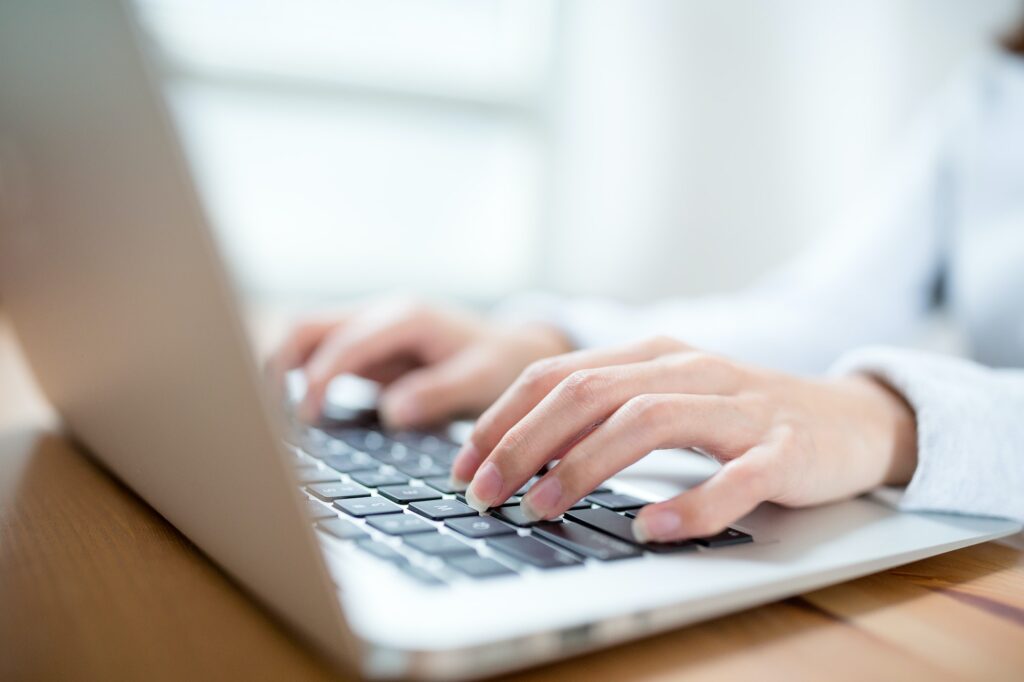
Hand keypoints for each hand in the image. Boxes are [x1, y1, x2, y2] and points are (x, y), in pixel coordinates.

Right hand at [266, 298, 572, 426]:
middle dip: (280, 363)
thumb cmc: (500, 365)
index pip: (343, 342)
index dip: (317, 377)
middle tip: (271, 414)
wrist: (514, 352)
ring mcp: (371, 328)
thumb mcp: (481, 380)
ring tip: (276, 415)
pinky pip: (322, 355)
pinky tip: (301, 412)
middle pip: (309, 326)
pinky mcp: (368, 347)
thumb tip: (390, 410)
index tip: (305, 417)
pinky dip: (301, 376)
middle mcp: (381, 314)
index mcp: (406, 318)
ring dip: (285, 368)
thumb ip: (437, 394)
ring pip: (308, 336)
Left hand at [451, 336, 917, 542]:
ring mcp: (738, 406)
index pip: (556, 375)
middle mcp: (688, 369)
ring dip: (584, 468)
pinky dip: (689, 504)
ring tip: (542, 509)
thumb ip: (603, 414)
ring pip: (647, 421)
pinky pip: (734, 477)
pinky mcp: (782, 449)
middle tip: (485, 493)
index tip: (463, 466)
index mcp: (650, 354)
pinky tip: (651, 529)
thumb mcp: (665, 400)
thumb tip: (519, 453)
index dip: (501, 419)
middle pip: (587, 393)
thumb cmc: (741, 415)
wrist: (851, 419)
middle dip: (523, 444)